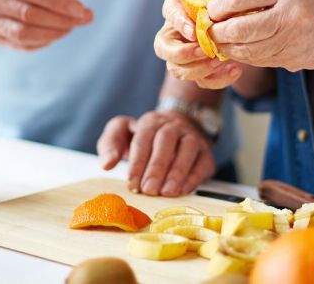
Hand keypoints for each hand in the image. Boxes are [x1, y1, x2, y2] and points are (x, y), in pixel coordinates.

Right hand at [0, 0, 92, 49]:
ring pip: (23, 34)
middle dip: (61, 19)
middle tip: (85, 18)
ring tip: (72, 26)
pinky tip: (57, 32)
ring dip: (54, 33)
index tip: (81, 8)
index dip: (56, 1)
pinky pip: (19, 44)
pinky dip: (43, 41)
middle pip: (27, 15)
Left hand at [97, 112, 215, 196]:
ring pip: (187, 148)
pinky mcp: (205, 153)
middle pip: (166, 140)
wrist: (177, 127)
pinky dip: (194, 177)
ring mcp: (192, 137)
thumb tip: (107, 163)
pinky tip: (183, 191)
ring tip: (166, 192)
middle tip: (148, 190)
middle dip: (157, 167)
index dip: (137, 162)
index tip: (131, 183)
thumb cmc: (144, 138)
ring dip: (177, 171)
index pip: (143, 138)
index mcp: (150, 121)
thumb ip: (109, 145)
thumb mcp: (121, 134)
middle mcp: (173, 125)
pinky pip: (202, 162)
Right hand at [154, 0, 244, 88]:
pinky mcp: (198, 70)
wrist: (228, 15)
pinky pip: (201, 81)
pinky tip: (236, 69)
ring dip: (198, 68)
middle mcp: (173, 32)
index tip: (193, 30)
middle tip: (204, 50)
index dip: (179, 23)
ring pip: (177, 70)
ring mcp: (182, 54)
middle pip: (163, 48)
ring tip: (220, 60)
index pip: (170, 13)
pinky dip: (218, 79)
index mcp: (176, 7)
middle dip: (182, 53)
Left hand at [208, 0, 313, 72]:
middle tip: (208, 26)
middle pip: (238, 28)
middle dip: (216, 29)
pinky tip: (236, 47)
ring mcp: (291, 41)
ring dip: (225, 45)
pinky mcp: (292, 60)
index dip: (218, 4)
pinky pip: (257, 59)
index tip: (210, 7)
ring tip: (218, 37)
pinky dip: (241, 54)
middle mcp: (289, 16)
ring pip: (244, 49)